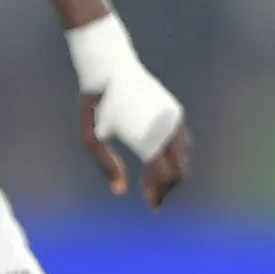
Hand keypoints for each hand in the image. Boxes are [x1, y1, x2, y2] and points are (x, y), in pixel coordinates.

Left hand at [80, 93, 192, 208]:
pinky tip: (158, 166)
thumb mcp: (91, 136)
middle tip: (152, 201)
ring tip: (152, 186)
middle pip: (179, 169)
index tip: (150, 205)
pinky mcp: (174, 111)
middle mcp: (167, 127)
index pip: (162, 174)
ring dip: (172, 175)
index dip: (157, 193)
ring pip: (183, 157)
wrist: (109, 67)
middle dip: (167, 189)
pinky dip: (175, 159)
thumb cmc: (95, 104)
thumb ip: (106, 164)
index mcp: (149, 135)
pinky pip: (182, 143)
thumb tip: (120, 190)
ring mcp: (174, 118)